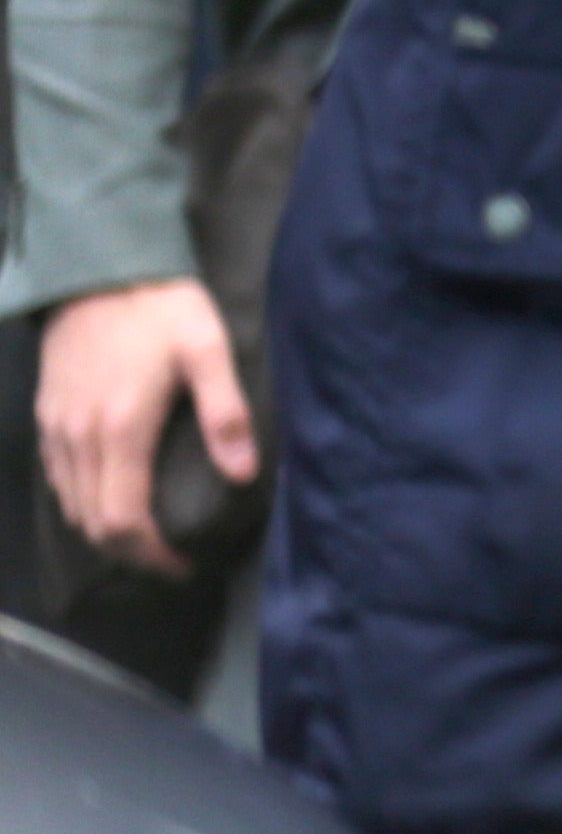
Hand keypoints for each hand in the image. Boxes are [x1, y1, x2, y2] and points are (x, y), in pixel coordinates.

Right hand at [34, 277, 251, 575]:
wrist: (100, 268)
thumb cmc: (162, 308)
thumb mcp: (208, 351)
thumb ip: (225, 413)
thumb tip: (244, 473)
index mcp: (120, 430)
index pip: (123, 520)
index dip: (152, 555)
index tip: (184, 564)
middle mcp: (79, 438)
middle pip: (93, 524)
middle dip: (130, 553)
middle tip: (170, 559)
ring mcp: (56, 428)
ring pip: (70, 505)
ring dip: (105, 531)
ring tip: (147, 536)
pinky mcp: (46, 415)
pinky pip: (57, 478)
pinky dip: (82, 502)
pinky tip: (112, 498)